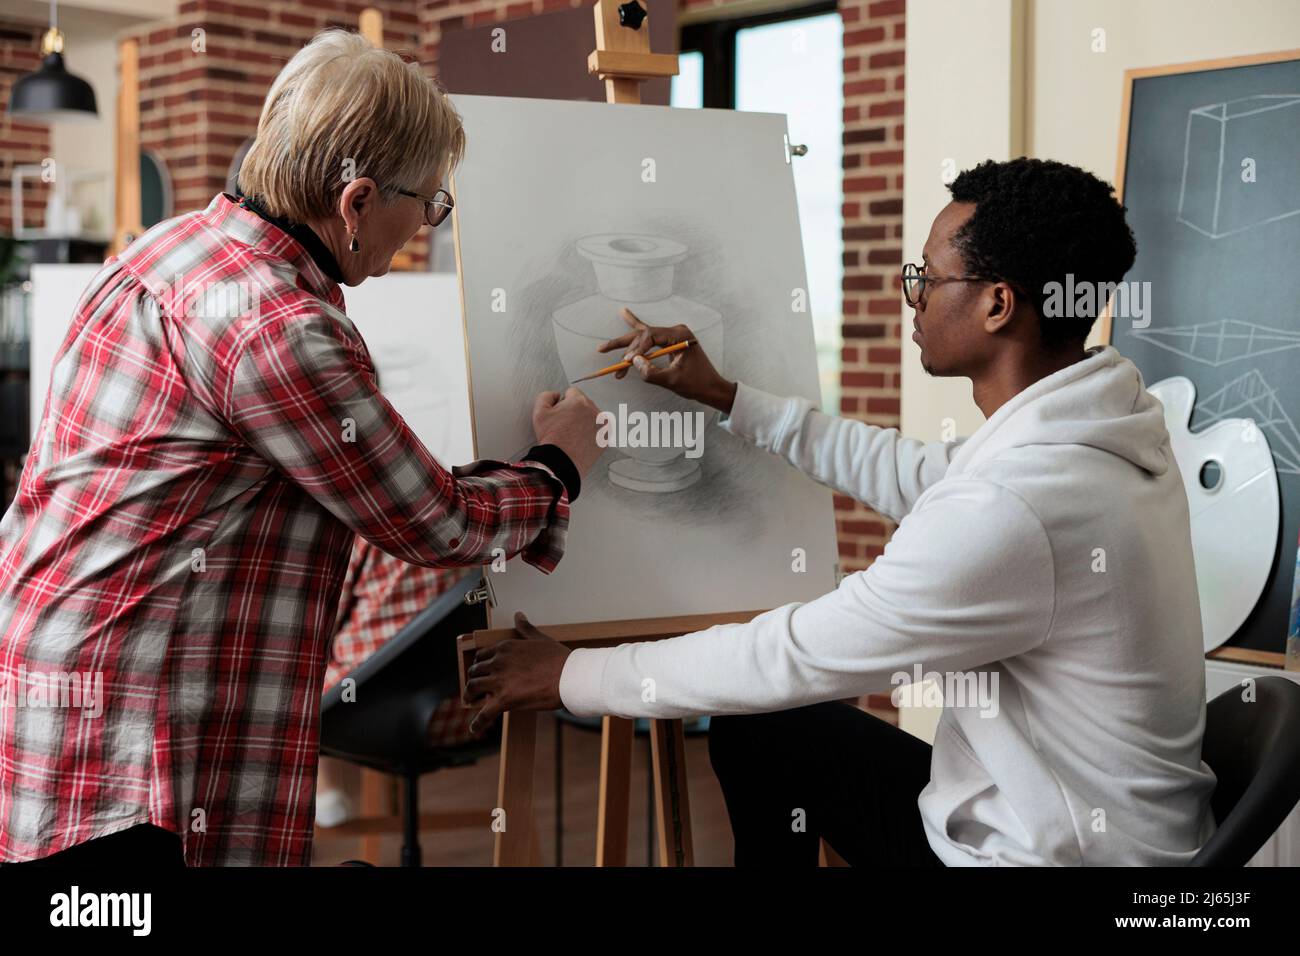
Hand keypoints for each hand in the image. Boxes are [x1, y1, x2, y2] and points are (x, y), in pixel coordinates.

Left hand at [464, 612, 570, 735]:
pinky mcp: (504, 700)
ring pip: (473, 688)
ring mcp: (499, 681)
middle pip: (475, 672)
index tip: (480, 670)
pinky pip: (484, 713)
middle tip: (473, 687)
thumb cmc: (558, 658)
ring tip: (469, 701)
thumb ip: (526, 628)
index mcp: (505, 648)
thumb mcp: (540, 638)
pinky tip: (474, 728)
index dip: (480, 664)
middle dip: (473, 679)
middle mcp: (498, 662)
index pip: (482, 655)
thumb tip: (518, 615)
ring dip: (469, 696)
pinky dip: (477, 722)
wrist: (569, 676)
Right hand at [532, 387, 602, 477]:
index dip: (563, 403)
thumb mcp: (539, 412)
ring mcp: (602, 424)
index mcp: (579, 401)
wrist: (561, 462)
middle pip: (583, 404)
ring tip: (573, 434)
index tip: (560, 415)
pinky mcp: (606, 436)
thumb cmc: (552, 440)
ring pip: (591, 416)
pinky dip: (592, 432)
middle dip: (575, 411)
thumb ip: (547, 396)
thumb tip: (556, 395)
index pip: (572, 392)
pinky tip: (581, 439)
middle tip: (565, 426)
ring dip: (584, 421)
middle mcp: (594, 410)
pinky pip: (599, 428)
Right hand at [599, 308, 736, 412]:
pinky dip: (637, 329)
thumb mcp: (673, 380)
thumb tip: (633, 362)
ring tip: (604, 346)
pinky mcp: (670, 341)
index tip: (626, 363)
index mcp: (680, 335)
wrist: (712, 388)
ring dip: (626, 345)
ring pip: (644, 336)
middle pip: (643, 334)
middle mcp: (676, 331)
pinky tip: (624, 314)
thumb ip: (652, 373)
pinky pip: (651, 335)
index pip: (650, 336)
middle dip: (623, 345)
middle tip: (602, 349)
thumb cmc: (697, 384)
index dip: (635, 349)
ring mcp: (673, 335)